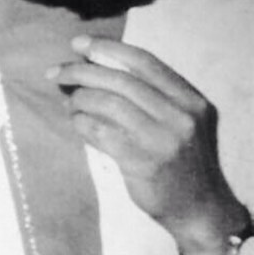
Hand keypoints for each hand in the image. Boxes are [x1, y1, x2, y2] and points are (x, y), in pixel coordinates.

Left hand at [51, 35, 246, 254]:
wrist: (200, 210)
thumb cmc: (176, 157)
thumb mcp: (174, 120)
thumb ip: (142, 93)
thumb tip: (84, 62)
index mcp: (189, 99)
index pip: (143, 61)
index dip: (106, 47)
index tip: (76, 44)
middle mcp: (181, 116)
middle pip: (120, 80)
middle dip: (80, 71)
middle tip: (55, 73)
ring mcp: (164, 140)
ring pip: (107, 103)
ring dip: (78, 99)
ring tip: (68, 104)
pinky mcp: (144, 162)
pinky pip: (99, 131)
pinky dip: (81, 123)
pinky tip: (77, 124)